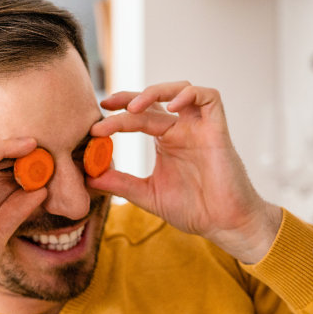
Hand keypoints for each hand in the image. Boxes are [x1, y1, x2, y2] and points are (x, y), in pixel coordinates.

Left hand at [89, 83, 281, 263]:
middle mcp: (182, 129)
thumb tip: (89, 177)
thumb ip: (121, 184)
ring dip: (156, 92)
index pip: (141, 114)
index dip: (120, 109)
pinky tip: (171, 107)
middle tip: (107, 107)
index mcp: (166, 140)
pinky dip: (190, 95)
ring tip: (134, 107)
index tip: (98, 117)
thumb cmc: (193, 209)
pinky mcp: (218, 130)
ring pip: (181, 89)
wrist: (223, 224)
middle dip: (129, 99)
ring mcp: (200, 127)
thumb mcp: (147, 195)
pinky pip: (210, 98)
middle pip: (154, 100)